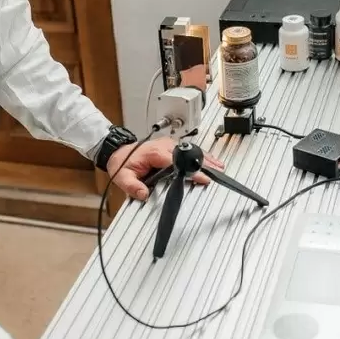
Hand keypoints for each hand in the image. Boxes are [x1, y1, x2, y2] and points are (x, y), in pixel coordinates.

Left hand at [107, 137, 224, 200]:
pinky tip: (212, 161)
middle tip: (218, 174)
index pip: (178, 161)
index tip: (203, 178)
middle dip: (205, 164)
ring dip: (207, 159)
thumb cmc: (123, 163)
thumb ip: (132, 186)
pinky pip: (190, 150)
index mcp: (155, 152)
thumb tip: (143, 194)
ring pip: (192, 150)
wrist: (119, 151)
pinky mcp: (172, 146)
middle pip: (190, 154)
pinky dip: (202, 156)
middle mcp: (165, 146)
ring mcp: (170, 144)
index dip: (192, 170)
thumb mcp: (122, 176)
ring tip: (220, 168)